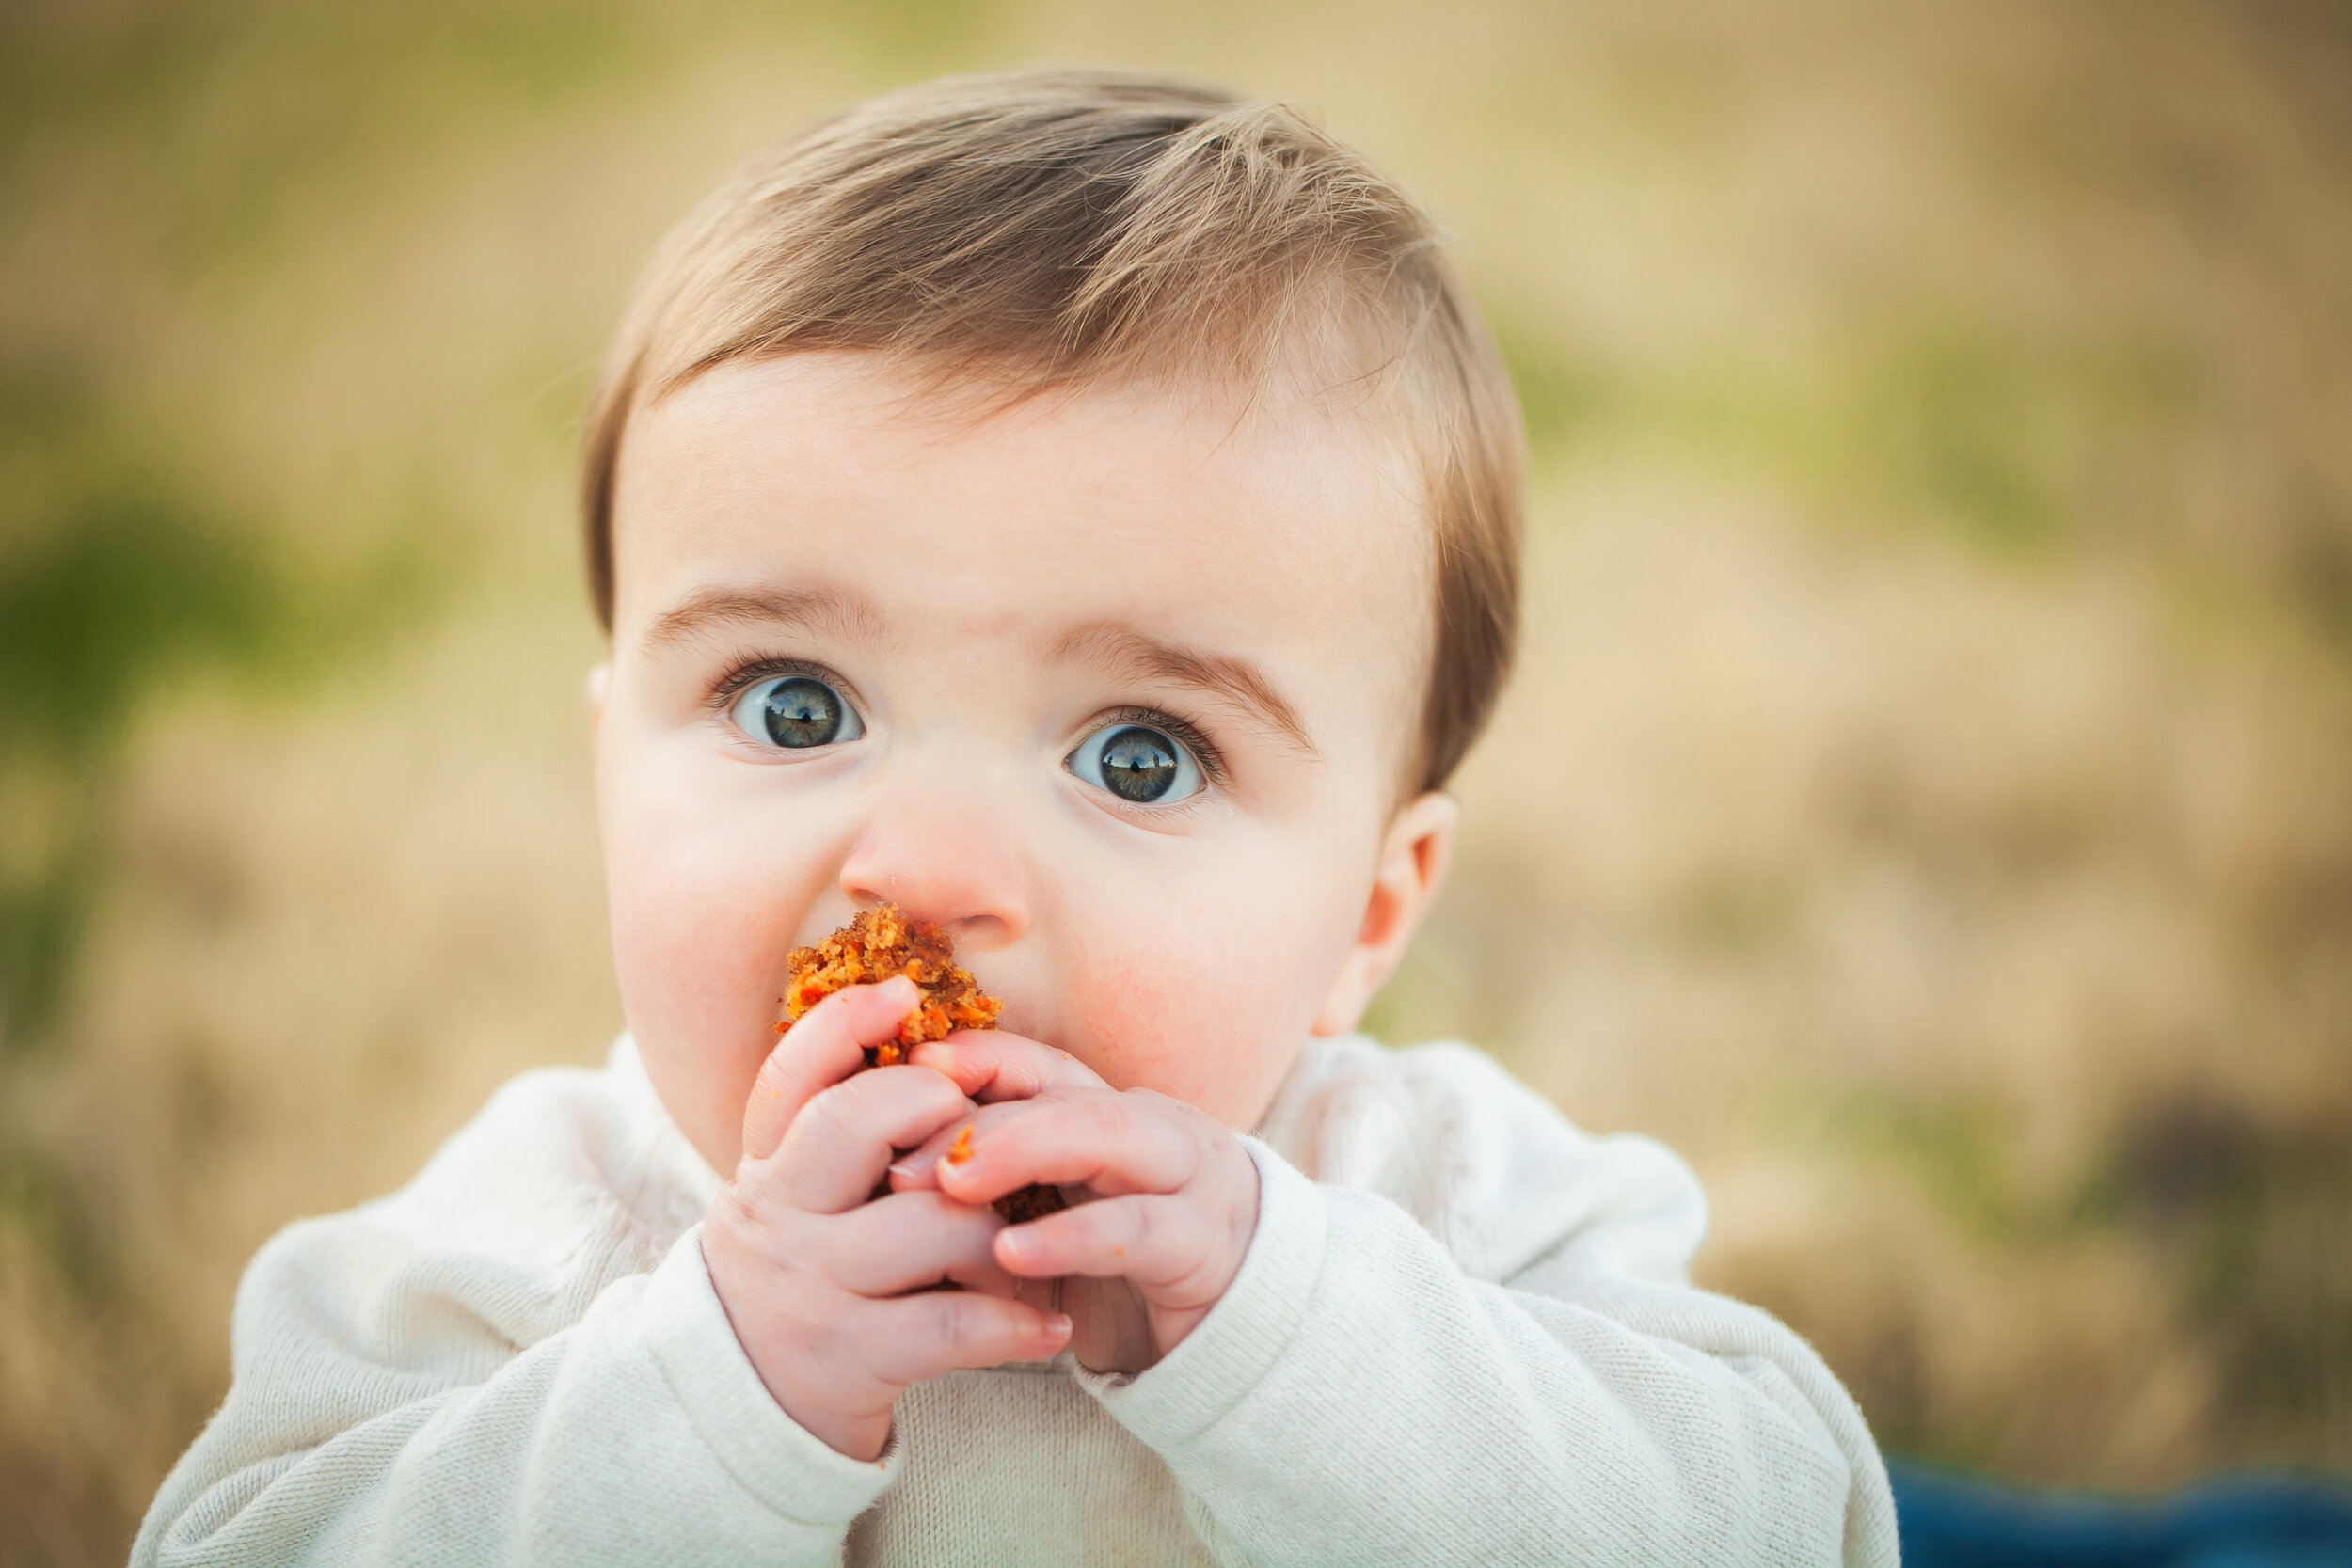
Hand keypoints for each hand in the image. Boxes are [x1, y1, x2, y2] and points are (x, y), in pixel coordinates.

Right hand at [702, 978, 1072, 1460]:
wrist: (744, 1409)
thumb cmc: (809, 1276)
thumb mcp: (800, 1196)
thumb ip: (839, 1128)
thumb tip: (909, 1024)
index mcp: (765, 1165)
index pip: (791, 1076)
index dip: (843, 1024)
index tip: (903, 995)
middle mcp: (774, 1215)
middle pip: (853, 1123)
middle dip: (935, 1109)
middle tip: (983, 1136)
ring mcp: (807, 1287)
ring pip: (929, 1223)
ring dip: (1001, 1230)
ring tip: (1032, 1245)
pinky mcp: (846, 1356)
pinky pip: (952, 1322)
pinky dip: (1015, 1322)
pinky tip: (1051, 1324)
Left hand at [895, 1031, 1259, 1373]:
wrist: (1241, 1330)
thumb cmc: (1127, 1271)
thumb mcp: (1050, 1232)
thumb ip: (988, 1209)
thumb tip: (889, 1195)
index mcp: (1110, 1115)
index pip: (1040, 1066)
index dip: (978, 1060)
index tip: (909, 1070)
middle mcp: (1152, 1128)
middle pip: (1064, 1096)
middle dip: (980, 1119)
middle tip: (904, 1161)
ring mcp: (1187, 1178)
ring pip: (1108, 1136)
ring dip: (1023, 1152)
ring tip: (953, 1184)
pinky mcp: (1205, 1243)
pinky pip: (1137, 1229)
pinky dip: (1072, 1237)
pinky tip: (1014, 1254)